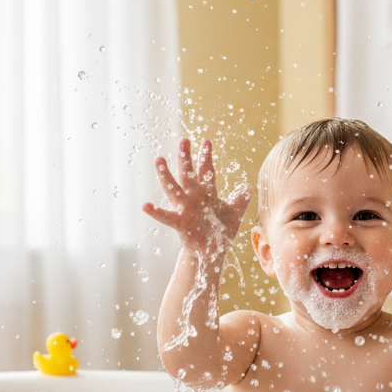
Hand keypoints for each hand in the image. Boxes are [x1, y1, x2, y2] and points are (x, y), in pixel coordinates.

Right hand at [143, 138, 250, 257]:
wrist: (212, 251)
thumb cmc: (220, 230)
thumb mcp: (234, 213)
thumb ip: (240, 199)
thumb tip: (247, 187)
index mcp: (206, 193)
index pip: (206, 171)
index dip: (206, 157)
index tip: (206, 142)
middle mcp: (193, 198)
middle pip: (188, 174)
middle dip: (186, 158)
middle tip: (183, 141)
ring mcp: (185, 209)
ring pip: (173, 189)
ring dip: (166, 175)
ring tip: (159, 160)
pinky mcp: (180, 223)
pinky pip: (166, 216)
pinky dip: (156, 212)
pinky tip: (145, 206)